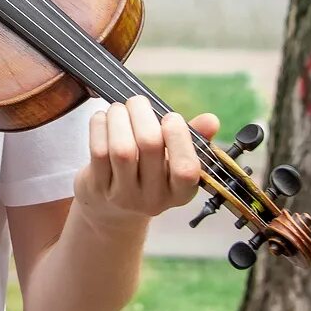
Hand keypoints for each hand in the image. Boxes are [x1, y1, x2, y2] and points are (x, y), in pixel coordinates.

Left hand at [73, 95, 218, 223]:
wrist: (112, 208)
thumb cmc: (150, 172)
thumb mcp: (175, 160)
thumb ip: (194, 138)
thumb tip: (212, 120)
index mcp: (181, 192)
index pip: (186, 169)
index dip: (178, 137)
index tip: (171, 117)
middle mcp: (154, 198)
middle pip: (149, 146)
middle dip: (142, 113)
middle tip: (138, 102)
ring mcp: (124, 196)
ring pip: (121, 148)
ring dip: (119, 117)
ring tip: (120, 108)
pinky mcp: (99, 189)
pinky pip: (98, 151)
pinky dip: (100, 126)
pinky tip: (103, 118)